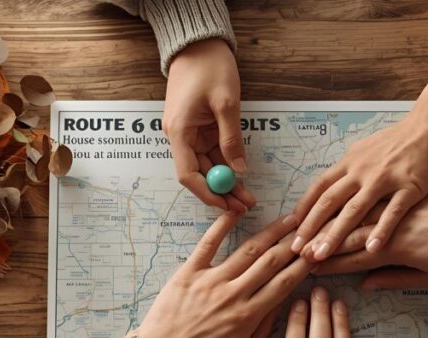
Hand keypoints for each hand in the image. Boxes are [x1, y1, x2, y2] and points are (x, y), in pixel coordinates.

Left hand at [138, 212, 311, 337]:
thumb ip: (263, 330)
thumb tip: (283, 304)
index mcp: (248, 316)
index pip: (284, 283)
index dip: (303, 266)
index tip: (315, 254)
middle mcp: (233, 294)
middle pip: (271, 262)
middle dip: (293, 244)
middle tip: (307, 230)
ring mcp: (211, 280)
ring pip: (248, 250)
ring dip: (271, 233)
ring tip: (287, 219)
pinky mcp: (188, 273)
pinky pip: (208, 244)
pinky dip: (222, 225)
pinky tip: (236, 211)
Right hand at [164, 39, 254, 211]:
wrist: (198, 41)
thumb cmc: (209, 66)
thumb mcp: (226, 103)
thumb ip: (231, 139)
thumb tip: (239, 171)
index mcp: (179, 132)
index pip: (188, 175)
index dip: (208, 193)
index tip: (228, 205)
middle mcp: (179, 135)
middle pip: (199, 173)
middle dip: (221, 191)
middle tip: (246, 204)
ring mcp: (188, 132)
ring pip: (207, 165)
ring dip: (226, 180)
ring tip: (248, 195)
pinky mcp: (197, 127)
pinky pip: (211, 151)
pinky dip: (225, 163)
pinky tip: (241, 173)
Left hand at [289, 114, 427, 261]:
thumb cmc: (395, 143)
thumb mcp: (363, 152)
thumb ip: (346, 171)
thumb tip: (326, 189)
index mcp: (349, 163)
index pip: (319, 188)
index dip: (303, 210)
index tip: (291, 231)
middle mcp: (362, 171)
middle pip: (330, 201)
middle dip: (311, 228)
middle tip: (297, 250)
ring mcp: (384, 178)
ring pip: (355, 210)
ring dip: (336, 234)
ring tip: (322, 256)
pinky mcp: (409, 186)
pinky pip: (393, 212)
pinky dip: (381, 231)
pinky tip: (371, 249)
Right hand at [315, 188, 427, 288]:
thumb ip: (396, 278)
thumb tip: (366, 284)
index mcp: (396, 248)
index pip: (353, 257)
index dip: (330, 263)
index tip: (309, 268)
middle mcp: (391, 223)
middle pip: (346, 232)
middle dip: (319, 240)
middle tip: (296, 248)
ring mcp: (397, 203)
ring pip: (353, 209)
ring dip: (327, 217)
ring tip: (305, 222)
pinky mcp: (406, 191)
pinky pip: (370, 194)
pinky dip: (349, 198)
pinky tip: (334, 199)